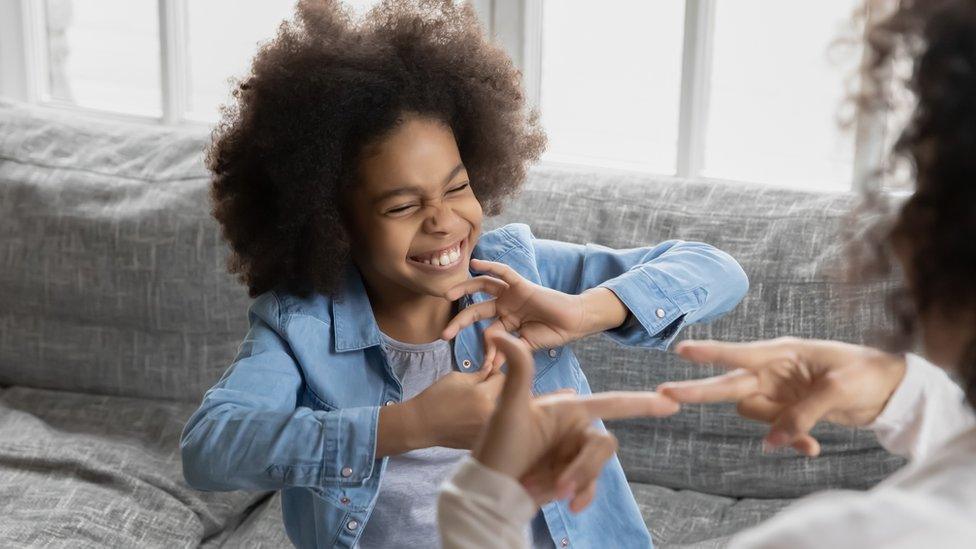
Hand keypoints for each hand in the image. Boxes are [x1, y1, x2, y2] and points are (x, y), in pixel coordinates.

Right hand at [408, 365, 506, 449]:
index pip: (503, 379)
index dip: (494, 374)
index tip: (486, 375)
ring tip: (474, 405)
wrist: (421, 425)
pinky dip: (486, 421)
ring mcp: (487, 430)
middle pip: (505, 397)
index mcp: (484, 396)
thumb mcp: (456, 378)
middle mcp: (490, 414)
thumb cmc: (435, 398)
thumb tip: (493, 369)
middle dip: (495, 390)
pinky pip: (493, 426)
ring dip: (493, 406)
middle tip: (480, 390)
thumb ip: (479, 374)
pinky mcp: (483, 440)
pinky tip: (471, 419)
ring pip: (501, 413)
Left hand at [441, 258, 625, 369]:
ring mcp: (512, 294)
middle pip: (476, 310)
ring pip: (483, 287)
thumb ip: (509, 352)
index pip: (486, 333)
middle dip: (459, 321)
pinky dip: (490, 266)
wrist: (575, 322)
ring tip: (448, 294)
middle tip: (444, 334)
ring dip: (465, 289)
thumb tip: (492, 366)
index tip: (483, 367)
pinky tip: (475, 264)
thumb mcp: (526, 346)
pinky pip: (504, 272)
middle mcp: (505, 306)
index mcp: (506, 322)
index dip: (484, 350)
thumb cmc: (553, 333)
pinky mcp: (522, 284)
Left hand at [473, 332, 680, 511]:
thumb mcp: (507, 408)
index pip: (612, 403)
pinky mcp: (573, 477)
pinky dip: (583, 495)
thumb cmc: (496, 446)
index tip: (672, 401)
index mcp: (568, 409)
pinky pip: (591, 486)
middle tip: (559, 487)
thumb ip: (517, 370)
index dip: (642, 403)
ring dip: (576, 481)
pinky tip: (570, 505)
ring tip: (545, 491)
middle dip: (584, 467)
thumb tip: (499, 334)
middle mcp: (576, 429)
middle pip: (604, 445)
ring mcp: (575, 454)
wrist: (490, 487)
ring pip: (597, 468)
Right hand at [657, 337, 906, 455]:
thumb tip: (771, 443)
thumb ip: (801, 415)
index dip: (710, 353)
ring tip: (808, 440)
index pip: (738, 354)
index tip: (680, 350)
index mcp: (782, 353)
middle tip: (663, 394)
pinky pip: (776, 430)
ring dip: (774, 429)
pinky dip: (792, 441)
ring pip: (753, 414)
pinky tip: (813, 448)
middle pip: (728, 385)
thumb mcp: (837, 391)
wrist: (890, 389)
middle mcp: (773, 371)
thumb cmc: (865, 374)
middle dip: (698, 391)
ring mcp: (778, 391)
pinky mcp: (788, 409)